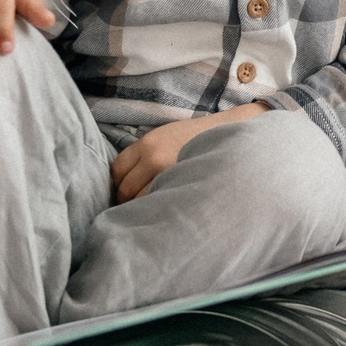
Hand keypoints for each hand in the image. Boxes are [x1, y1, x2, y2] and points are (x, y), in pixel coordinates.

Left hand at [111, 103, 265, 203]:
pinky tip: (163, 211)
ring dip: (141, 207)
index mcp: (147, 144)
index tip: (121, 192)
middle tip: (134, 207)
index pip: (116, 170)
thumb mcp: (164, 137)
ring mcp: (169, 174)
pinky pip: (160, 205)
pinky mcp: (184, 186)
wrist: (229, 134)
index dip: (116, 184)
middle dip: (126, 200)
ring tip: (150, 211)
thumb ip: (143, 155)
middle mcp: (154, 159)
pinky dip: (157, 210)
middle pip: (125, 189)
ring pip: (140, 201)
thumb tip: (122, 181)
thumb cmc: (195, 138)